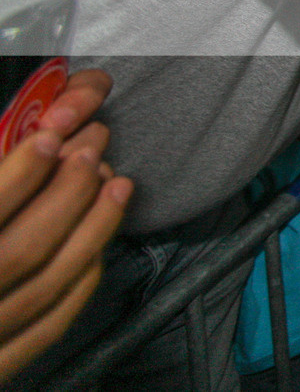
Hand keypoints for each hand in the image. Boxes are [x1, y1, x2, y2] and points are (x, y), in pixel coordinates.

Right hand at [0, 69, 130, 381]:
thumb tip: (20, 142)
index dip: (19, 175)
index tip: (48, 137)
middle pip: (21, 251)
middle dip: (66, 197)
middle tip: (92, 153)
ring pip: (45, 287)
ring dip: (91, 231)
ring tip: (116, 185)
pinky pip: (46, 327)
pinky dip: (79, 283)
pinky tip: (96, 248)